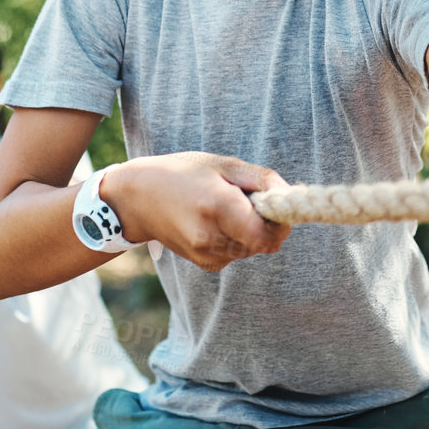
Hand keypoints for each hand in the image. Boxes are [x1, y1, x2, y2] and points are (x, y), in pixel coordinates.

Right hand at [107, 152, 291, 272]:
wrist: (137, 198)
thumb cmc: (183, 174)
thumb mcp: (223, 164)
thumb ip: (263, 179)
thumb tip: (290, 195)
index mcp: (219, 206)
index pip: (269, 235)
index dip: (280, 223)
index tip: (274, 205)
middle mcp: (212, 236)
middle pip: (263, 243)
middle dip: (263, 224)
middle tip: (244, 200)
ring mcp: (206, 254)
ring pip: (250, 249)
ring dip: (248, 231)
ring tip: (223, 208)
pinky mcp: (204, 263)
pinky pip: (235, 253)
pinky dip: (234, 239)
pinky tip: (213, 222)